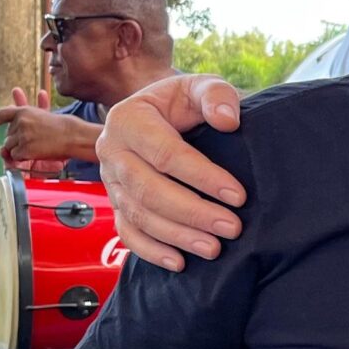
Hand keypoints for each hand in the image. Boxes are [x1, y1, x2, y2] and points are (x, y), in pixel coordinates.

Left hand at [0, 88, 87, 176]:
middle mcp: (20, 122)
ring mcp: (22, 136)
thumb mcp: (41, 115)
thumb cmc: (62, 127)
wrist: (73, 136)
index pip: (2, 114)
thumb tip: (10, 129)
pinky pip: (16, 156)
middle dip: (16, 140)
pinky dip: (23, 158)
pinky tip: (36, 153)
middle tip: (33, 141)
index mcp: (23, 111)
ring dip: (19, 149)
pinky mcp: (25, 148)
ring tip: (37, 146)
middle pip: (8, 136)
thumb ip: (25, 120)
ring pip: (10, 147)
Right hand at [99, 74, 249, 268]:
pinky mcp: (115, 204)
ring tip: (214, 248)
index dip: (202, 177)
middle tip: (231, 228)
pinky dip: (151, 251)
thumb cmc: (181, 102)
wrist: (157, 114)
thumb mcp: (199, 86)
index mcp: (128, 119)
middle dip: (193, 213)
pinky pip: (126, 233)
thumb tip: (228, 120)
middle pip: (149, 190)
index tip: (238, 195)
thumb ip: (216, 95)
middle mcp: (111, 151)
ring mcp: (110, 181)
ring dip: (177, 236)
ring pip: (138, 215)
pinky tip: (180, 262)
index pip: (165, 154)